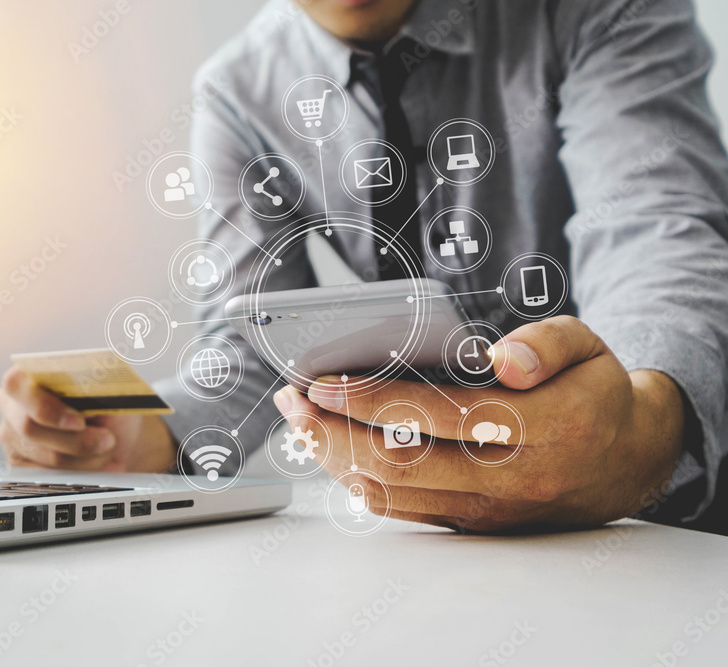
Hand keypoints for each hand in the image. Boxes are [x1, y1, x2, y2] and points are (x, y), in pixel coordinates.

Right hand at [0, 366, 175, 472]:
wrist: (114, 430)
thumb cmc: (105, 402)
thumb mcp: (105, 388)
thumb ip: (94, 388)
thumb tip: (102, 394)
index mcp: (25, 377)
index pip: (16, 385)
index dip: (46, 406)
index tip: (80, 421)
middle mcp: (11, 407)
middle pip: (31, 428)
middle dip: (77, 440)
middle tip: (107, 440)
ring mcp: (13, 438)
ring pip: (48, 457)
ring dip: (86, 457)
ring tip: (108, 450)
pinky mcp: (22, 465)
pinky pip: (51, 476)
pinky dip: (82, 472)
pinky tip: (100, 464)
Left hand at [274, 315, 686, 531]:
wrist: (627, 462)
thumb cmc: (593, 393)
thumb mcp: (588, 346)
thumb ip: (547, 343)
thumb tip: (502, 358)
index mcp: (546, 428)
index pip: (443, 416)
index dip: (374, 399)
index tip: (323, 381)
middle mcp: (513, 479)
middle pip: (403, 464)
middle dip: (333, 432)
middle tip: (292, 400)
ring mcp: (489, 510)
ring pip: (393, 495)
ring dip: (335, 458)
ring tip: (301, 421)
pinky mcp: (472, 524)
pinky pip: (402, 510)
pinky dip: (356, 480)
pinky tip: (333, 448)